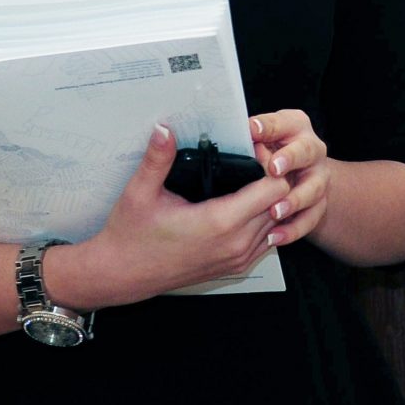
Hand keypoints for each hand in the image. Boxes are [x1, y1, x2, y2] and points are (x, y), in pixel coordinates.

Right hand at [58, 127, 289, 306]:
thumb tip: (164, 129)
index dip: (271, 166)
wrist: (123, 275)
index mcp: (219, 222)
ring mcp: (238, 259)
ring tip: (252, 180)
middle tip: (256, 161)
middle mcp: (235, 243)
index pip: (274, 189)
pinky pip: (267, 240)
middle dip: (274, 179)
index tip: (256, 152)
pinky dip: (264, 222)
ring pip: (278, 223)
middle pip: (281, 204)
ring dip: (272, 202)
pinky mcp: (235, 267)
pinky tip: (246, 206)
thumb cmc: (131, 237)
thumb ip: (157, 159)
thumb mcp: (140, 192)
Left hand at [250, 109, 330, 248]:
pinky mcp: (319, 202)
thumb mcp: (257, 138)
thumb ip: (248, 139)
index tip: (253, 131)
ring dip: (294, 200)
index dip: (268, 127)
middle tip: (273, 169)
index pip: (282, 123)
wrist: (297, 172)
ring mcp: (319, 177)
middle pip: (306, 152)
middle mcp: (312, 149)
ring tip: (275, 211)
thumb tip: (230, 139)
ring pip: (313, 189)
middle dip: (290, 160)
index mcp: (294, 126)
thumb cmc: (270, 151)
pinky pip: (311, 218)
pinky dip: (294, 229)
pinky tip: (276, 236)